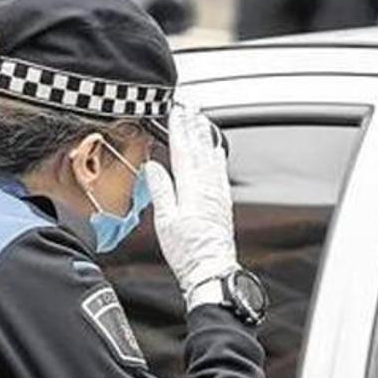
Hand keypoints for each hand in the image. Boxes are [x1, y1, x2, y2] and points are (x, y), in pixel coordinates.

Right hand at [143, 106, 237, 308]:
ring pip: (212, 157)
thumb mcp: (165, 220)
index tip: (176, 111)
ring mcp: (218, 194)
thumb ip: (160, 189)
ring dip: (206, 137)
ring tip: (203, 121)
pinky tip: (216, 151)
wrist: (211, 269)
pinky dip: (217, 156)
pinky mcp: (223, 203)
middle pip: (200, 149)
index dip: (180, 128)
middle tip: (191, 108)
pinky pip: (220, 171)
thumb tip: (153, 167)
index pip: (184, 149)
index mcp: (191, 187)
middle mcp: (208, 187)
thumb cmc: (188, 251)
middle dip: (194, 126)